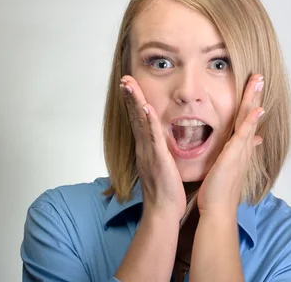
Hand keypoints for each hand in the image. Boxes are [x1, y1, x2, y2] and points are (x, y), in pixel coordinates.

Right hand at [120, 76, 185, 220]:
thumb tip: (160, 143)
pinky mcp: (158, 159)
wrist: (163, 212)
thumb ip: (159, 153)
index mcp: (146, 149)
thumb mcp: (161, 167)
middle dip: (129, 97)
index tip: (129, 86)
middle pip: (134, 117)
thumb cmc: (165, 192)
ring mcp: (149, 152)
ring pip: (140, 122)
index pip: (138, 121)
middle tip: (124, 79)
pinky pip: (153, 137)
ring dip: (134, 102)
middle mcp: (144, 148)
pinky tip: (146, 108)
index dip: (133, 103)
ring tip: (128, 85)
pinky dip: (148, 121)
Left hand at [197, 74, 263, 215]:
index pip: (246, 121)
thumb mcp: (227, 168)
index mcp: (238, 149)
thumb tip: (245, 145)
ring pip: (249, 120)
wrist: (218, 209)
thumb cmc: (219, 191)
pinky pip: (243, 135)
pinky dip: (251, 121)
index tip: (253, 87)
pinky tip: (257, 109)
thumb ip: (235, 154)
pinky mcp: (234, 156)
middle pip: (251, 115)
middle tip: (259, 76)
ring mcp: (240, 151)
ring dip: (254, 100)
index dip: (250, 103)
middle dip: (255, 95)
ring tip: (258, 81)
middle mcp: (243, 147)